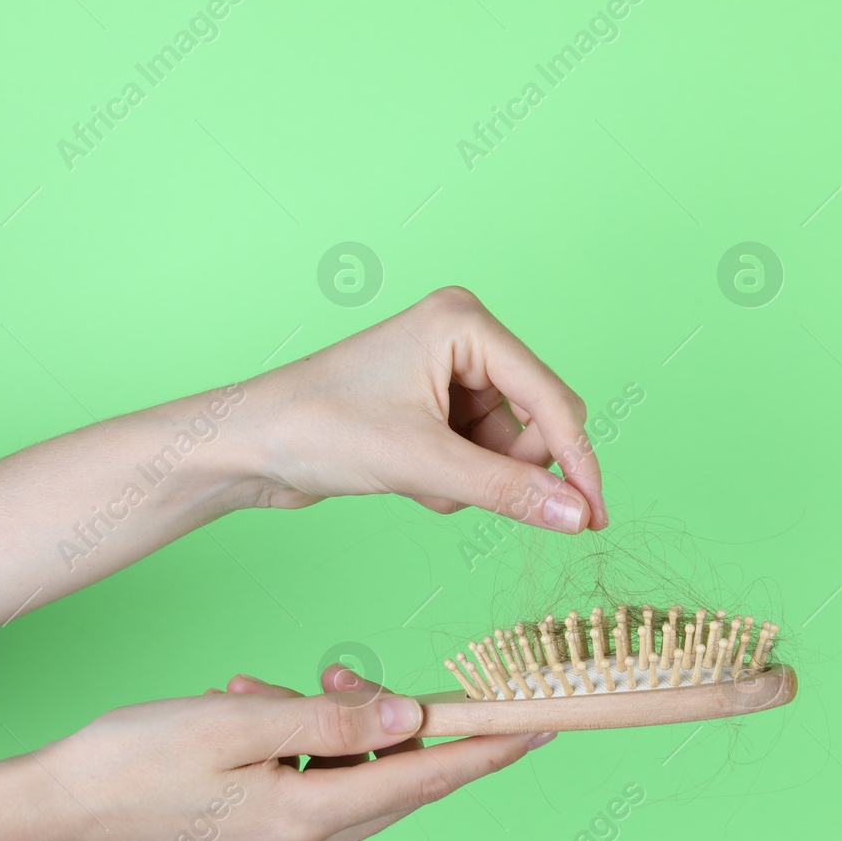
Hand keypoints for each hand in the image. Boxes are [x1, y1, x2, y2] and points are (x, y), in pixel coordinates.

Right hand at [38, 667, 552, 840]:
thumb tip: (408, 718)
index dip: (486, 749)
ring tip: (270, 691)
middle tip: (343, 675)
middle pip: (390, 781)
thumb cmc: (133, 761)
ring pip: (346, 780)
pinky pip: (307, 789)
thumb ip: (331, 720)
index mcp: (307, 818)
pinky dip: (296, 747)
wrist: (50, 814)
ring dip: (327, 728)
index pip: (424, 778)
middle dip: (389, 724)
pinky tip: (250, 714)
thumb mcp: (239, 722)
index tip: (538, 725)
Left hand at [237, 287, 608, 532]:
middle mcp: (462, 338)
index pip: (550, 398)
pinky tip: (412, 482)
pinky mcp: (431, 406)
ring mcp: (447, 372)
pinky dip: (454, 481)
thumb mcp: (423, 465)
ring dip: (475, 481)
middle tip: (473, 496)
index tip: (594, 517)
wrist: (247, 446)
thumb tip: (576, 516)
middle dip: (510, 470)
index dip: (577, 461)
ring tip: (422, 485)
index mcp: (465, 323)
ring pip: (506, 447)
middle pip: (536, 421)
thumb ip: (507, 490)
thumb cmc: (317, 430)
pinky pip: (477, 455)